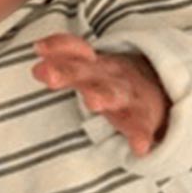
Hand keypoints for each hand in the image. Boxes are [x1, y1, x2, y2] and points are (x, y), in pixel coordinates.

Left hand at [33, 33, 170, 155]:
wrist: (156, 87)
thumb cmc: (105, 80)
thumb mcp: (85, 66)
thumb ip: (60, 58)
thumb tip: (36, 47)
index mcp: (90, 63)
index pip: (73, 49)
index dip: (57, 47)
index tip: (39, 48)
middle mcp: (107, 75)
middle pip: (85, 72)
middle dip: (67, 73)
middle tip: (50, 77)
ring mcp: (126, 95)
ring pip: (113, 94)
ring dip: (102, 96)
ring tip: (93, 102)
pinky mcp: (142, 119)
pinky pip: (140, 127)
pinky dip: (140, 135)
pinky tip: (139, 145)